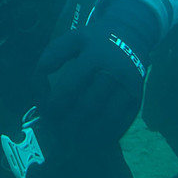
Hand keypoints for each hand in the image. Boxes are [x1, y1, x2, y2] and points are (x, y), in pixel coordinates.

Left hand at [36, 0, 159, 146]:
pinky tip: (94, 141)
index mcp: (94, 56)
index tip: (46, 114)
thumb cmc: (95, 40)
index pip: (70, 86)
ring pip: (108, 118)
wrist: (131, 34)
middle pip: (89, 106)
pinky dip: (108, 135)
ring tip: (73, 142)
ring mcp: (128, 87)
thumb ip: (51, 57)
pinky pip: (123, 123)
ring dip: (89, 134)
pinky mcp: (137, 98)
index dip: (55, 104)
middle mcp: (113, 72)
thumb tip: (40, 87)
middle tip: (57, 133)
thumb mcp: (72, 39)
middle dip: (70, 123)